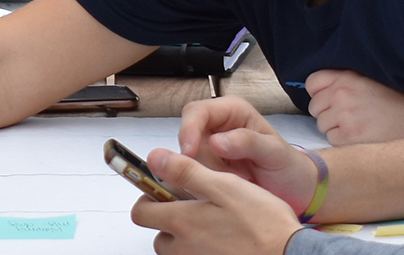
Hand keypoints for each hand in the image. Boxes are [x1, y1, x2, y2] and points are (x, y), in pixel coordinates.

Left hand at [131, 149, 300, 254]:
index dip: (148, 199)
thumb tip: (155, 158)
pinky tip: (225, 240)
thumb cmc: (262, 223)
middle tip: (197, 207)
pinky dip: (203, 249)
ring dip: (187, 237)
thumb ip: (186, 172)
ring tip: (215, 223)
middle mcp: (182, 248)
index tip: (163, 191)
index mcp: (182, 222)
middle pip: (158, 233)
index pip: (141, 213)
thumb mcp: (224, 186)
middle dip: (170, 219)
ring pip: (176, 249)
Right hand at [178, 97, 315, 209]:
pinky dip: (206, 183)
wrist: (295, 191)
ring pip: (187, 159)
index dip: (188, 130)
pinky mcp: (207, 168)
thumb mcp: (274, 152)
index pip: (197, 112)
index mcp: (232, 110)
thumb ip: (248, 142)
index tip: (189, 153)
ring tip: (236, 181)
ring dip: (205, 173)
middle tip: (222, 175)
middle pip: (186, 136)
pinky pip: (192, 175)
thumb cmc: (289, 166)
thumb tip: (216, 141)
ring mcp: (209, 148)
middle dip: (197, 158)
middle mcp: (217, 125)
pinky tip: (227, 187)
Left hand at [305, 69, 403, 145]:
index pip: (312, 83)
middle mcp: (342, 94)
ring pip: (322, 125)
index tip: (330, 98)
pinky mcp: (351, 136)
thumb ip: (345, 80)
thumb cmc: (399, 97)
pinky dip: (342, 140)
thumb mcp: (371, 77)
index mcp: (346, 77)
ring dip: (335, 127)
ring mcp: (345, 116)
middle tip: (349, 114)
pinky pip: (331, 140)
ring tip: (358, 124)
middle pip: (315, 107)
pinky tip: (360, 135)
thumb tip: (318, 89)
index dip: (319, 93)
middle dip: (327, 112)